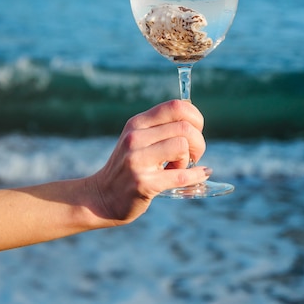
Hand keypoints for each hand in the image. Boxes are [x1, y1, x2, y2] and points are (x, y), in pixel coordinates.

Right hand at [88, 100, 210, 225]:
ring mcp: (137, 160)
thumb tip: (195, 120)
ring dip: (188, 160)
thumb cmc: (129, 166)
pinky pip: (181, 176)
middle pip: (184, 128)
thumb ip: (161, 128)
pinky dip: (196, 175)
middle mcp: (135, 138)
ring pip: (182, 147)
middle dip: (198, 142)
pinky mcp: (143, 183)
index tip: (196, 131)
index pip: (176, 106)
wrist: (102, 197)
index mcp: (137, 123)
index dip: (195, 117)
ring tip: (178, 168)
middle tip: (192, 155)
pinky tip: (200, 174)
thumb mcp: (139, 139)